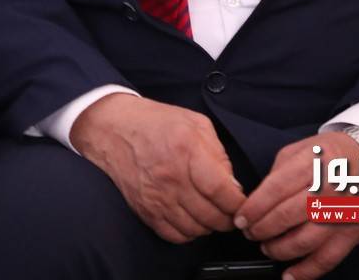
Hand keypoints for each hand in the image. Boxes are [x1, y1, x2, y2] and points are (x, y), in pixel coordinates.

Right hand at [70, 93, 244, 242]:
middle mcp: (171, 178)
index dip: (237, 203)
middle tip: (232, 211)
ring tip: (213, 214)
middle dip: (228, 217)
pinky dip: (189, 233)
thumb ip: (219, 154)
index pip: (221, 190)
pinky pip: (174, 235)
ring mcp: (156, 198)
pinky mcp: (145, 211)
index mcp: (187, 151)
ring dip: (209, 226)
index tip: (242, 203)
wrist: (115, 130)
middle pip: (210, 215)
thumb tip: (232, 185)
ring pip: (195, 229)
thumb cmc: (157, 122)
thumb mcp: (196, 123)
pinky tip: (193, 218)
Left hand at [234, 133, 358, 279]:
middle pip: (287, 215)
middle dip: (262, 228)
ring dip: (279, 249)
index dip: (254, 207)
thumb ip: (277, 174)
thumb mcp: (298, 150)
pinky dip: (306, 271)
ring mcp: (342, 212)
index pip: (276, 188)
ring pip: (305, 240)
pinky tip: (289, 275)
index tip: (241, 218)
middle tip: (250, 233)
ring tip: (267, 247)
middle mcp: (329, 187)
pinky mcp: (352, 231)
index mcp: (312, 162)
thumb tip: (256, 202)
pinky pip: (327, 258)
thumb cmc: (326, 155)